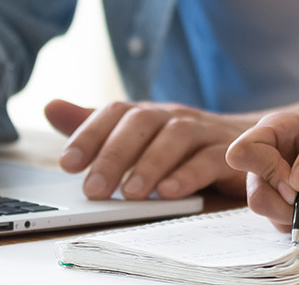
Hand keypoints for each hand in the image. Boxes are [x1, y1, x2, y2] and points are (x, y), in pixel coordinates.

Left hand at [45, 99, 259, 198]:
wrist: (248, 143)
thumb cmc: (184, 144)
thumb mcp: (138, 135)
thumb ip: (95, 124)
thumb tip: (50, 106)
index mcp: (149, 113)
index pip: (116, 112)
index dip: (90, 134)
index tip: (68, 163)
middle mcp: (174, 116)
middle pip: (142, 123)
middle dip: (115, 155)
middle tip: (94, 188)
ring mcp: (204, 131)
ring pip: (177, 137)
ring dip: (151, 164)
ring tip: (131, 193)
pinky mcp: (229, 152)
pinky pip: (210, 158)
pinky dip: (189, 174)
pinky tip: (170, 192)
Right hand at [225, 111, 298, 233]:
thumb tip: (295, 181)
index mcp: (280, 132)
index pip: (245, 151)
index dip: (265, 169)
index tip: (295, 182)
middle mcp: (273, 160)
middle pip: (255, 193)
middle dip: (288, 203)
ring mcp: (278, 189)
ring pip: (271, 215)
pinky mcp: (288, 213)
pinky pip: (289, 229)